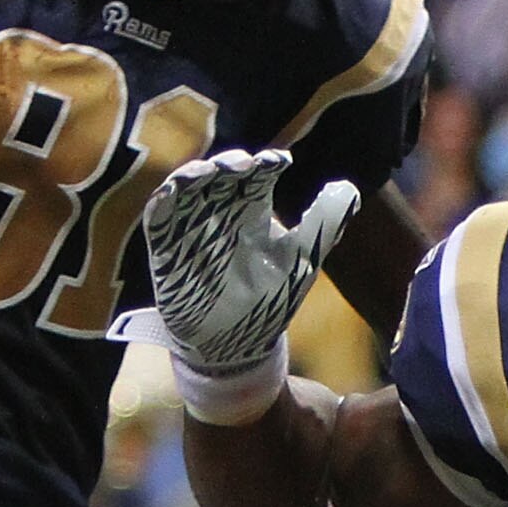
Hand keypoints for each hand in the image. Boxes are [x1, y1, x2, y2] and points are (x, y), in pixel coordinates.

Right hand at [124, 148, 358, 377]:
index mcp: (253, 210)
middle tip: (245, 165)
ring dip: (196, 173)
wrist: (238, 344)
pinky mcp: (167, 248)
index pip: (257, 175)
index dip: (265, 162)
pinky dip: (163, 200)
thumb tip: (348, 187)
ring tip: (210, 171)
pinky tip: (173, 190)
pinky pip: (159, 217)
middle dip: (231, 163)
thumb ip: (324, 223)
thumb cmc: (270, 300)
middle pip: (221, 174)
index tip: (279, 162)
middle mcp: (221, 211)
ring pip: (188, 187)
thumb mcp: (303, 261)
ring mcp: (192, 227)